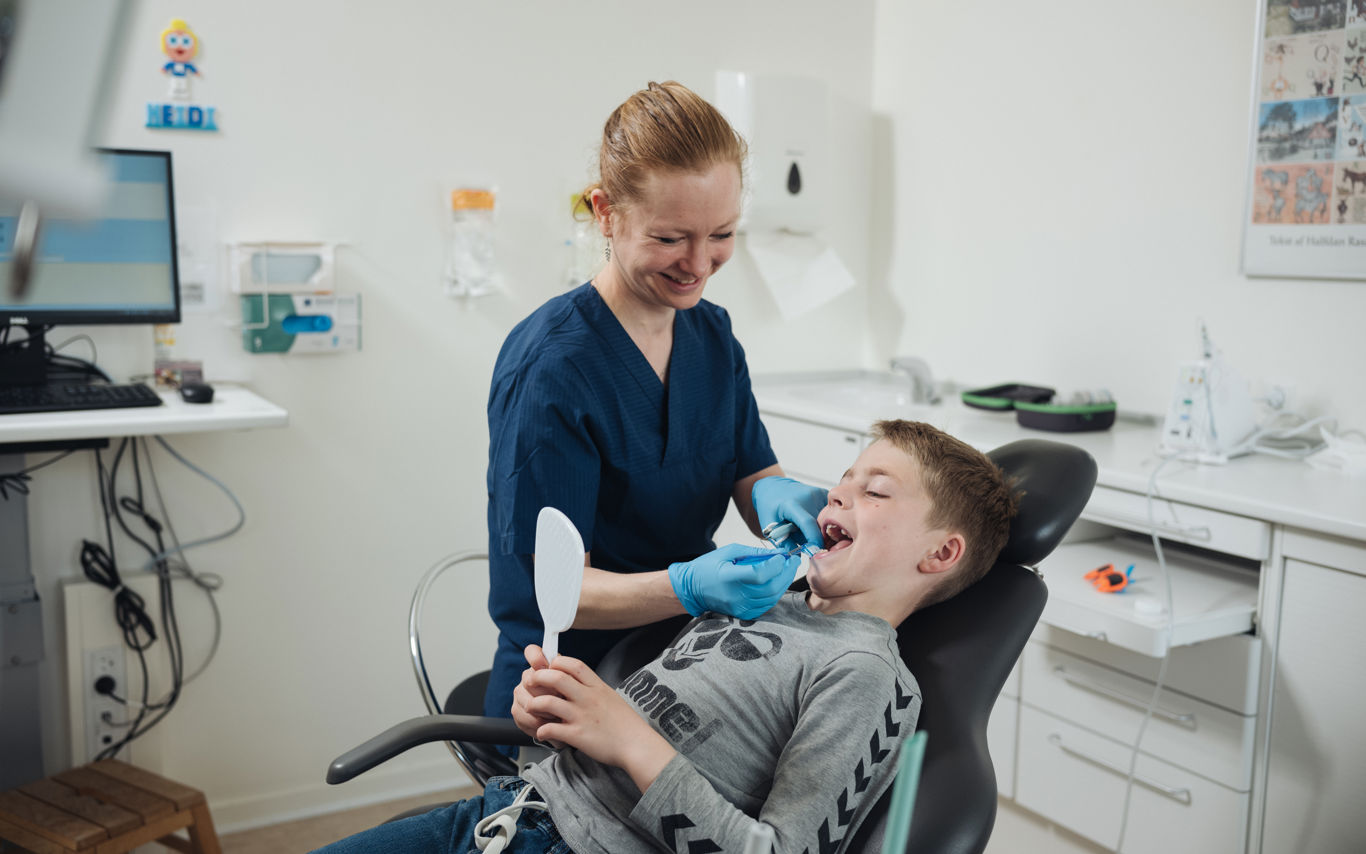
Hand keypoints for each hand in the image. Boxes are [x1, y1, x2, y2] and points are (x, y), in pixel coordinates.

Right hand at [511, 645, 563, 745]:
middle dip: (548, 692)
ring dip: (545, 710)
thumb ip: (565, 672)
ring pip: (528, 699)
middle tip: (561, 699)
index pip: (532, 652)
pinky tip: (548, 723)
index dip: (536, 657)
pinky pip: (523, 715)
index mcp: (543, 666)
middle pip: (531, 679)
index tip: (543, 664)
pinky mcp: (516, 710)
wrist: (569, 722)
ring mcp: (520, 693)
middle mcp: (528, 677)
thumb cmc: (572, 700)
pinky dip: (538, 722)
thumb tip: (555, 663)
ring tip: (558, 715)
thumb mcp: (574, 686)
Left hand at [516, 652, 674, 790]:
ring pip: (548, 702)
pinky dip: (541, 730)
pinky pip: (551, 729)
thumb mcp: (610, 696)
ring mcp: (582, 716)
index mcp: (597, 686)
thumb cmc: (625, 723)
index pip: (573, 664)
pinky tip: (542, 732)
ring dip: (534, 704)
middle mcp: (588, 698)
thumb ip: (593, 688)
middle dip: (538, 677)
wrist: (637, 744)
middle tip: (530, 682)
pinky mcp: (578, 735)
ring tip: (531, 707)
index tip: (549, 666)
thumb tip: (576, 681)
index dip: (557, 662)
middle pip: (556, 677)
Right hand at [668, 544, 800, 618]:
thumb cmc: (709, 566)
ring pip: (771, 598)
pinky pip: (766, 605)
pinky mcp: (742, 614)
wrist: (692, 588)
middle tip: (793, 561)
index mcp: (728, 576)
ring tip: (787, 570)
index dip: (775, 565)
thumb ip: (755, 553)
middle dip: (786, 573)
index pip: (759, 574)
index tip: (783, 556)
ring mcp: (739, 607)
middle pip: (770, 588)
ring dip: (784, 583)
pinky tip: (777, 583)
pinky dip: (775, 594)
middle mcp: (735, 595)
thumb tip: (778, 553)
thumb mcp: (730, 551)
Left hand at [752, 475, 827, 549]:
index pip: (808, 523)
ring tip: (804, 526)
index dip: (814, 539)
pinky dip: (823, 520)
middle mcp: (807, 497)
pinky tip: (812, 519)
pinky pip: (829, 513)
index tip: (816, 551)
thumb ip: (784, 542)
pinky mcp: (824, 493)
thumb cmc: (770, 507)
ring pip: (826, 520)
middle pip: (819, 524)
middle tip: (803, 539)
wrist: (773, 487)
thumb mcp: (769, 526)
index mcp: (792, 504)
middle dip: (816, 537)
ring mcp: (817, 494)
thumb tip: (799, 556)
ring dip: (819, 528)